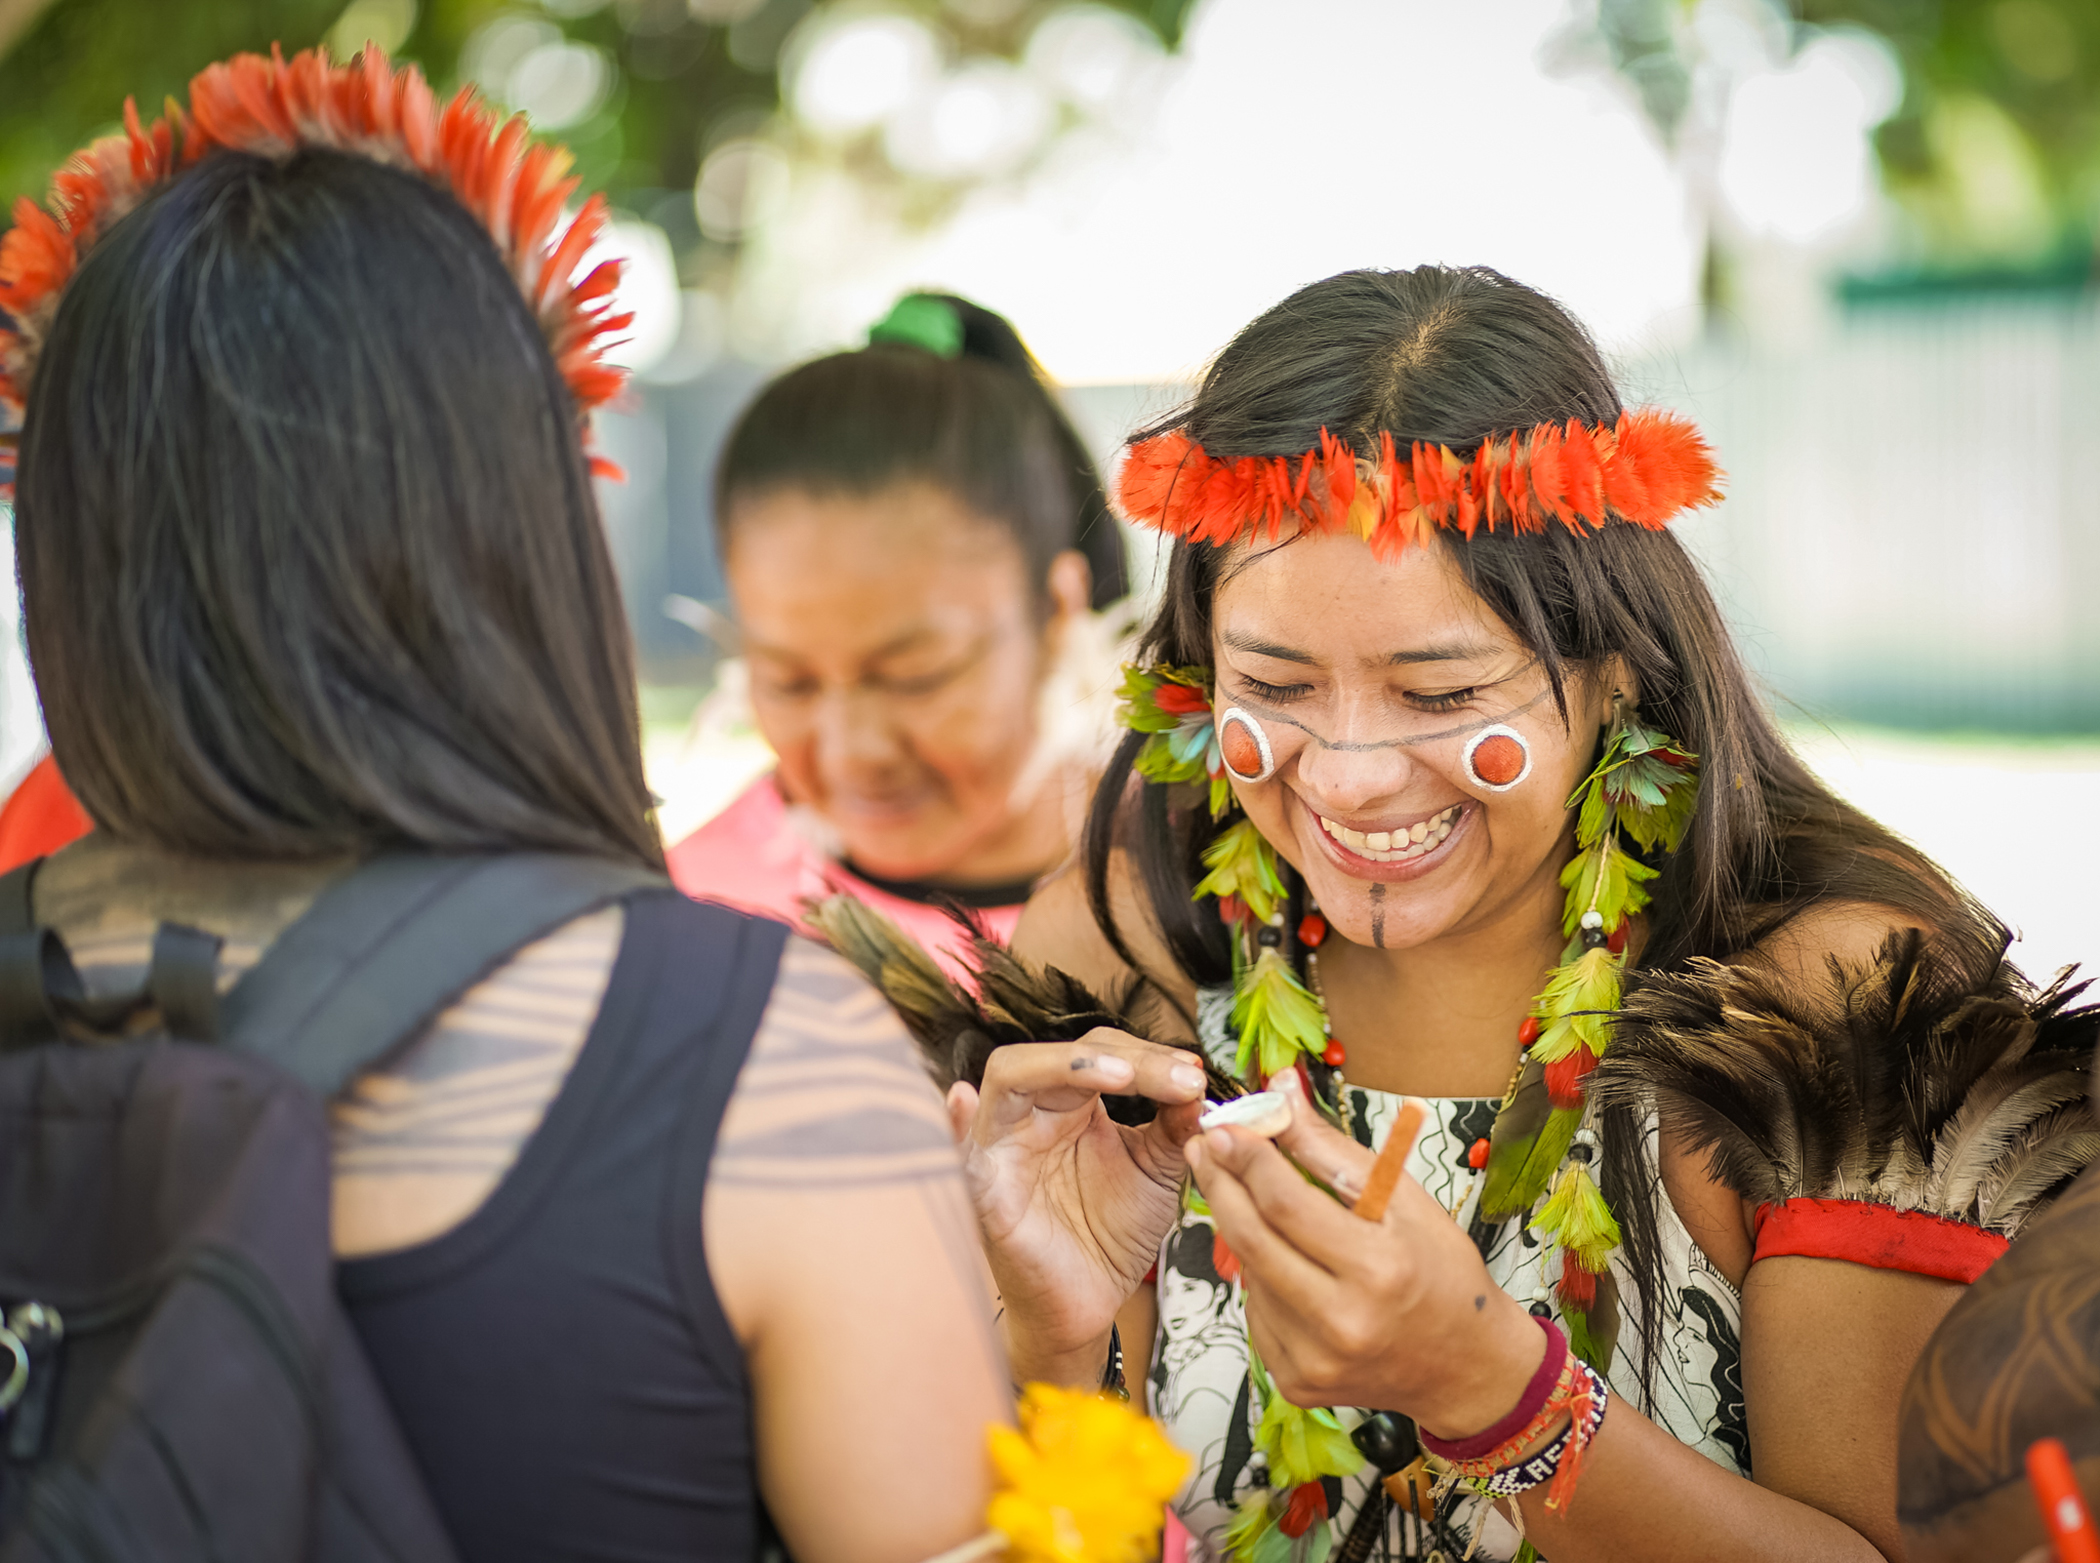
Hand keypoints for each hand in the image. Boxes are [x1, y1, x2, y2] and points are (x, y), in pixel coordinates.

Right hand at [946, 1029, 1206, 1385]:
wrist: (1091, 1302)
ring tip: (1122, 1076)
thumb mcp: (1155, 1170)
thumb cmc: (1111, 1233)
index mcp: (1070, 1104)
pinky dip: (953, 1123)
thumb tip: (1197, 1080)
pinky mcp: (984, 1190)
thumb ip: (1174, 1124)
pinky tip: (961, 1100)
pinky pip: (959, 1152)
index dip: (1149, 1056)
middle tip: (1180, 1079)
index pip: (1102, 1054)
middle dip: (1125, 1059)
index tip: (1196, 1077)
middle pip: (1061, 1054)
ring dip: (1064, 1067)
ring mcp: (1002, 1146)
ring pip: (1008, 1076)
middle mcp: (1032, 1114)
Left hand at [1184, 1073, 1544, 1435]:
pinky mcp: (1296, 1381)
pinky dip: (1262, 1279)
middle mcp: (1342, 1321)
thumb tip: (1278, 1089)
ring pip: (1249, 1273)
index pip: (1286, 1204)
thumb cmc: (1441, 1270)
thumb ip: (1331, 1147)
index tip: (1226, 1126)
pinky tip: (1289, 1266)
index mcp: (1378, 1267)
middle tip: (1205, 1148)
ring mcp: (1315, 1358)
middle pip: (1251, 1238)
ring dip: (1244, 1231)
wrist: (1465, 1366)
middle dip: (1220, 1184)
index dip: (1248, 1159)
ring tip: (1263, 1208)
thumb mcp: (1403, 1198)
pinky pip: (1256, 1312)